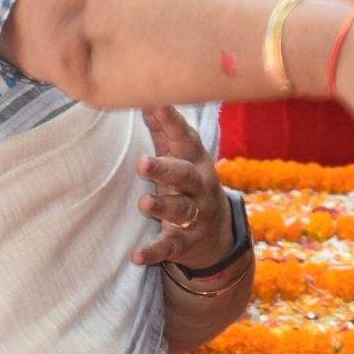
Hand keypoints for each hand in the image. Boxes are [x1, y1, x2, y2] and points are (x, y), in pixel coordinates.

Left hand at [131, 106, 238, 270]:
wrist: (216, 233)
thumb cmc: (188, 182)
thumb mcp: (180, 156)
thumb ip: (163, 130)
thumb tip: (146, 97)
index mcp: (195, 161)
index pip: (186, 139)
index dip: (172, 122)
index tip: (157, 105)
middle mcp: (199, 187)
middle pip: (185, 176)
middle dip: (166, 168)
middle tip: (142, 162)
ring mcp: (195, 216)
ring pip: (181, 210)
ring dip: (162, 207)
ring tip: (143, 203)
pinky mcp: (186, 242)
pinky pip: (171, 247)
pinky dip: (154, 252)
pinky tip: (137, 256)